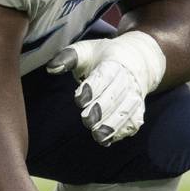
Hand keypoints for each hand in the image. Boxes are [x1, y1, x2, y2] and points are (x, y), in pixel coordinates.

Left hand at [46, 32, 164, 145]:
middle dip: (102, 109)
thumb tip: (51, 68)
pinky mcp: (138, 108)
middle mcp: (128, 78)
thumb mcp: (85, 50)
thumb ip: (67, 57)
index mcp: (114, 61)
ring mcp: (135, 94)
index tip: (80, 99)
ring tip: (99, 135)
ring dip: (114, 124)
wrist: (137, 59)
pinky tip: (109, 139)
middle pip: (117, 95)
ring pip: (128, 110)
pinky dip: (123, 131)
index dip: (93, 87)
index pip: (105, 74)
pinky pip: (134, 120)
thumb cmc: (103, 57)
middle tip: (87, 121)